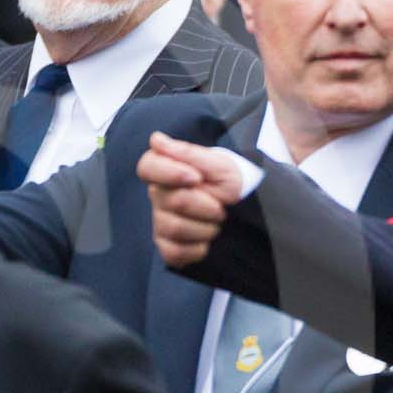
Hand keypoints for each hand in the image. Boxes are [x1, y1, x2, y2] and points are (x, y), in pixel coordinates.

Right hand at [137, 131, 245, 268]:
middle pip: (170, 201)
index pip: (147, 167)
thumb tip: (155, 140)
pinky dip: (198, 249)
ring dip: (205, 228)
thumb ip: (188, 153)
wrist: (245, 210)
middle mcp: (158, 196)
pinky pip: (174, 252)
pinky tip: (207, 242)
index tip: (196, 178)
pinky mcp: (167, 247)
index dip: (169, 173)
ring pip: (173, 228)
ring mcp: (160, 222)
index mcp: (167, 170)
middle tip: (220, 205)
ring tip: (216, 223)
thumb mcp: (220, 164)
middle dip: (204, 205)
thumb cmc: (230, 182)